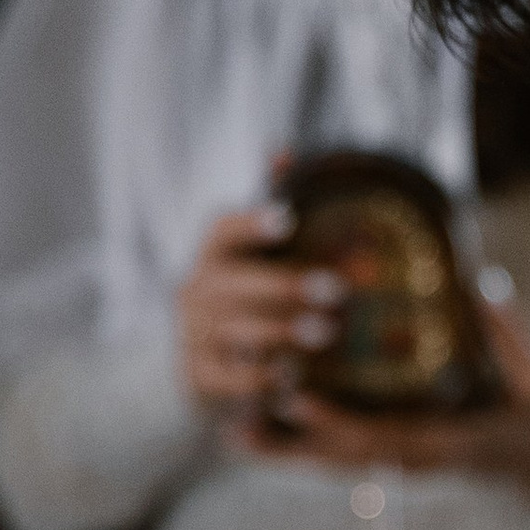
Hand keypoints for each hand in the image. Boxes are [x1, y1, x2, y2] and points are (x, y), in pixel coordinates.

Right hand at [180, 202, 343, 415]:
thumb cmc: (247, 299)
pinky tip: (296, 374)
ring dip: (283, 331)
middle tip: (336, 291)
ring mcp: (193, 333)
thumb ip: (271, 202)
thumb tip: (282, 151)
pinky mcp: (199, 375)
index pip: (222, 230)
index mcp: (212, 255)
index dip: (251, 223)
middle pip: (235, 283)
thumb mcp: (257, 254)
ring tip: (328, 334)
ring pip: (235, 330)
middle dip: (286, 286)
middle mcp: (195, 290)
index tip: (289, 219)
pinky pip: (228, 378)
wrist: (206, 364)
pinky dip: (261, 378)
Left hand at [240, 271, 529, 484]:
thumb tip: (485, 282)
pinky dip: (302, 448)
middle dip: (290, 447)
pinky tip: (264, 432)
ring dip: (284, 453)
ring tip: (232, 434)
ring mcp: (400, 464)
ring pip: (333, 464)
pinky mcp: (392, 457)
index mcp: (445, 443)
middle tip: (237, 425)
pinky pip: (341, 457)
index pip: (382, 439)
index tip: (298, 403)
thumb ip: (512, 334)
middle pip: (341, 460)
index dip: (337, 425)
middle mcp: (413, 461)